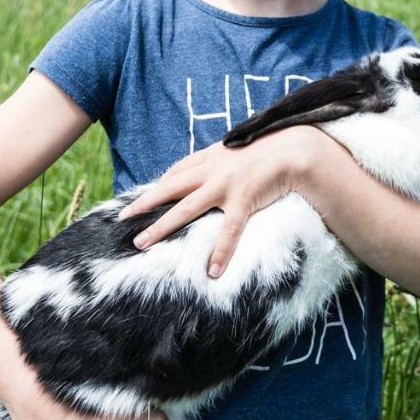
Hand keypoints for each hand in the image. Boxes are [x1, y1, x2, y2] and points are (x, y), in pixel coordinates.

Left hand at [117, 127, 318, 278]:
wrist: (295, 149)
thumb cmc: (271, 150)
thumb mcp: (240, 150)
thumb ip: (224, 160)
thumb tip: (213, 172)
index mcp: (211, 157)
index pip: (177, 171)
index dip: (158, 184)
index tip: (143, 197)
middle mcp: (212, 170)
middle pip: (170, 188)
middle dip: (145, 203)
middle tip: (123, 217)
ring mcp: (225, 185)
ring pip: (186, 209)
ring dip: (162, 227)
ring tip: (142, 244)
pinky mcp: (244, 199)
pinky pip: (229, 230)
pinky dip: (222, 251)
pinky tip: (213, 270)